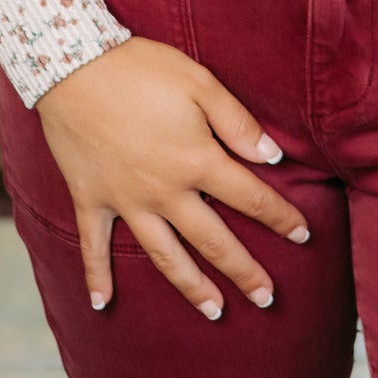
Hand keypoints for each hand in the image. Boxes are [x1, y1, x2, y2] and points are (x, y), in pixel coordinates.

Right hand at [34, 35, 310, 318]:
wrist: (74, 65)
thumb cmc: (142, 68)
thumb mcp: (200, 82)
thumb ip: (238, 123)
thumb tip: (273, 156)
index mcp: (197, 160)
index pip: (250, 198)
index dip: (280, 218)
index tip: (303, 236)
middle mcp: (166, 192)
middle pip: (214, 241)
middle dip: (244, 272)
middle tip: (267, 299)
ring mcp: (127, 202)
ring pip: (166, 256)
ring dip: (192, 287)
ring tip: (215, 312)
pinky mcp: (92, 200)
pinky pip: (94, 248)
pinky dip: (96, 278)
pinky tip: (101, 305)